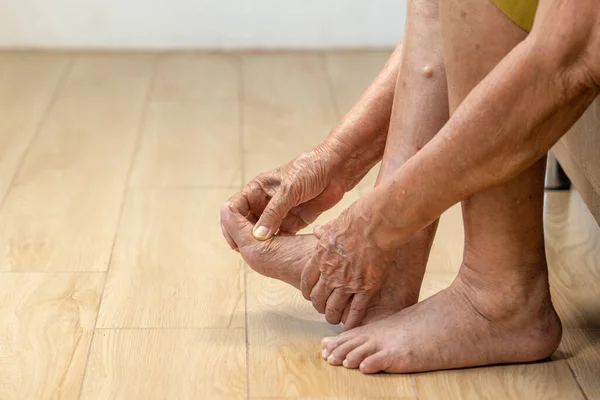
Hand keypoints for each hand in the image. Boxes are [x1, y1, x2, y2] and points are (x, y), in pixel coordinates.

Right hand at [221, 140, 353, 247]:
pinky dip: (278, 246)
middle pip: (247, 223)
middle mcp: (266, 201)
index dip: (231, 223)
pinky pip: (281, 237)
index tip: (234, 241)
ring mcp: (280, 212)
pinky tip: (279, 255)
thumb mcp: (289, 190)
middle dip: (245, 237)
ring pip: (263, 232)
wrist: (337, 169)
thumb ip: (274, 213)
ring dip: (261, 244)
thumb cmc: (311, 169)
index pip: (236, 207)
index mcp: (258, 189)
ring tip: (261, 258)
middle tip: (246, 254)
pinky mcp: (294, 221)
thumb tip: (258, 236)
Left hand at [301, 197, 398, 329]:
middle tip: (324, 309)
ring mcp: (347, 283)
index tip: (311, 296)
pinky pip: (356, 310)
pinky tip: (351, 326)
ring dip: (333, 316)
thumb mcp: (333, 224)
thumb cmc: (356, 219)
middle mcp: (330, 274)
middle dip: (319, 306)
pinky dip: (352, 321)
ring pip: (334, 308)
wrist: (375, 223)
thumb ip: (324, 232)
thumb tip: (317, 230)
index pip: (307, 282)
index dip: (308, 292)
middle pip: (318, 298)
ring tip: (335, 319)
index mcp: (320, 257)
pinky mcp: (366, 288)